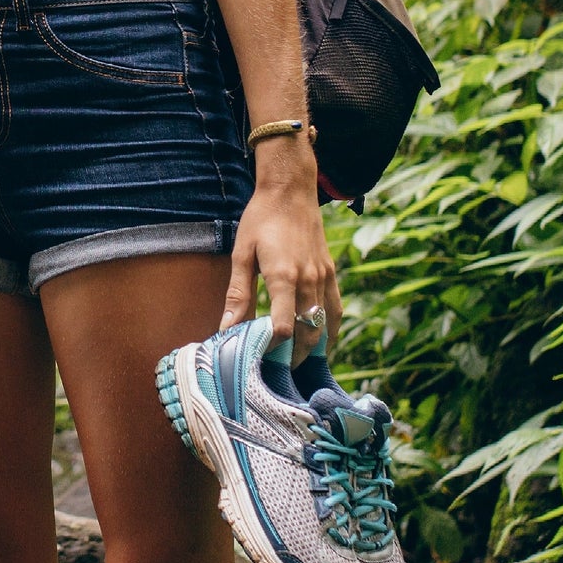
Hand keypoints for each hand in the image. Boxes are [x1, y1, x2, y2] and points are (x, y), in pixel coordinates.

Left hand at [225, 139, 337, 354]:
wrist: (291, 190)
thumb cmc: (261, 219)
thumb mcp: (242, 254)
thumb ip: (238, 293)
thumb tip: (226, 327)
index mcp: (284, 275)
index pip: (283, 326)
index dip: (271, 347)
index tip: (256, 359)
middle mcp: (309, 280)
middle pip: (307, 332)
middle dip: (292, 357)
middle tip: (275, 373)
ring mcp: (324, 277)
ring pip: (324, 326)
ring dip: (312, 349)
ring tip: (295, 366)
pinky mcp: (331, 274)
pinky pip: (336, 311)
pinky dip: (330, 332)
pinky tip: (321, 345)